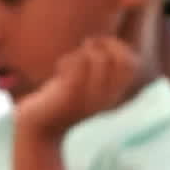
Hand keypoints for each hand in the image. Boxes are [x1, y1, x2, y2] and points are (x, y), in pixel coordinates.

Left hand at [15, 36, 139, 139]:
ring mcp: (88, 98)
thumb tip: (101, 40)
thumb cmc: (59, 101)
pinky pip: (77, 65)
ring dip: (81, 52)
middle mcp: (105, 98)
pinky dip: (68, 60)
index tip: (98, 45)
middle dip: (104, 43)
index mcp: (112, 95)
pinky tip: (60, 67)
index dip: (118, 46)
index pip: (132, 63)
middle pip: (119, 58)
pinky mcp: (69, 96)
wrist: (37, 129)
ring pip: (97, 58)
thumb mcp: (82, 85)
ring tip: (68, 61)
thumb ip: (96, 67)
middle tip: (85, 46)